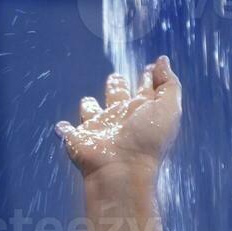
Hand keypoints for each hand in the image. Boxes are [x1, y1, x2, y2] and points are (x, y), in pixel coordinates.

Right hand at [57, 56, 181, 179]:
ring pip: (91, 111)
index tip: (150, 68)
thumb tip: (162, 61)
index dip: (149, 77)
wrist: (121, 169)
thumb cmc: (147, 139)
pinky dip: (65, 129)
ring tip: (90, 103)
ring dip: (90, 105)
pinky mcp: (79, 138)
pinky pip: (68, 130)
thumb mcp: (168, 108)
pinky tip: (63, 127)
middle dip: (117, 85)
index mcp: (143, 110)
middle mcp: (121, 118)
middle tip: (118, 77)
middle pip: (117, 95)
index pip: (146, 89)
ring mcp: (99, 128)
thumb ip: (168, 84)